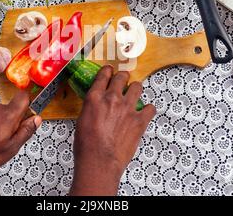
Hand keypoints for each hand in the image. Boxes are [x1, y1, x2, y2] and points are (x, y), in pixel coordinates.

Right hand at [70, 66, 155, 195]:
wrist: (99, 161)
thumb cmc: (87, 146)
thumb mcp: (82, 120)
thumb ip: (92, 108)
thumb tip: (97, 107)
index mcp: (94, 98)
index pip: (103, 75)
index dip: (108, 71)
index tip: (110, 70)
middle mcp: (112, 98)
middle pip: (122, 77)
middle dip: (123, 77)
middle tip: (124, 80)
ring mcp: (127, 108)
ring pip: (137, 87)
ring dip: (136, 89)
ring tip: (135, 94)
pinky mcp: (140, 120)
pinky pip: (150, 108)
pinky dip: (148, 109)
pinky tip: (145, 112)